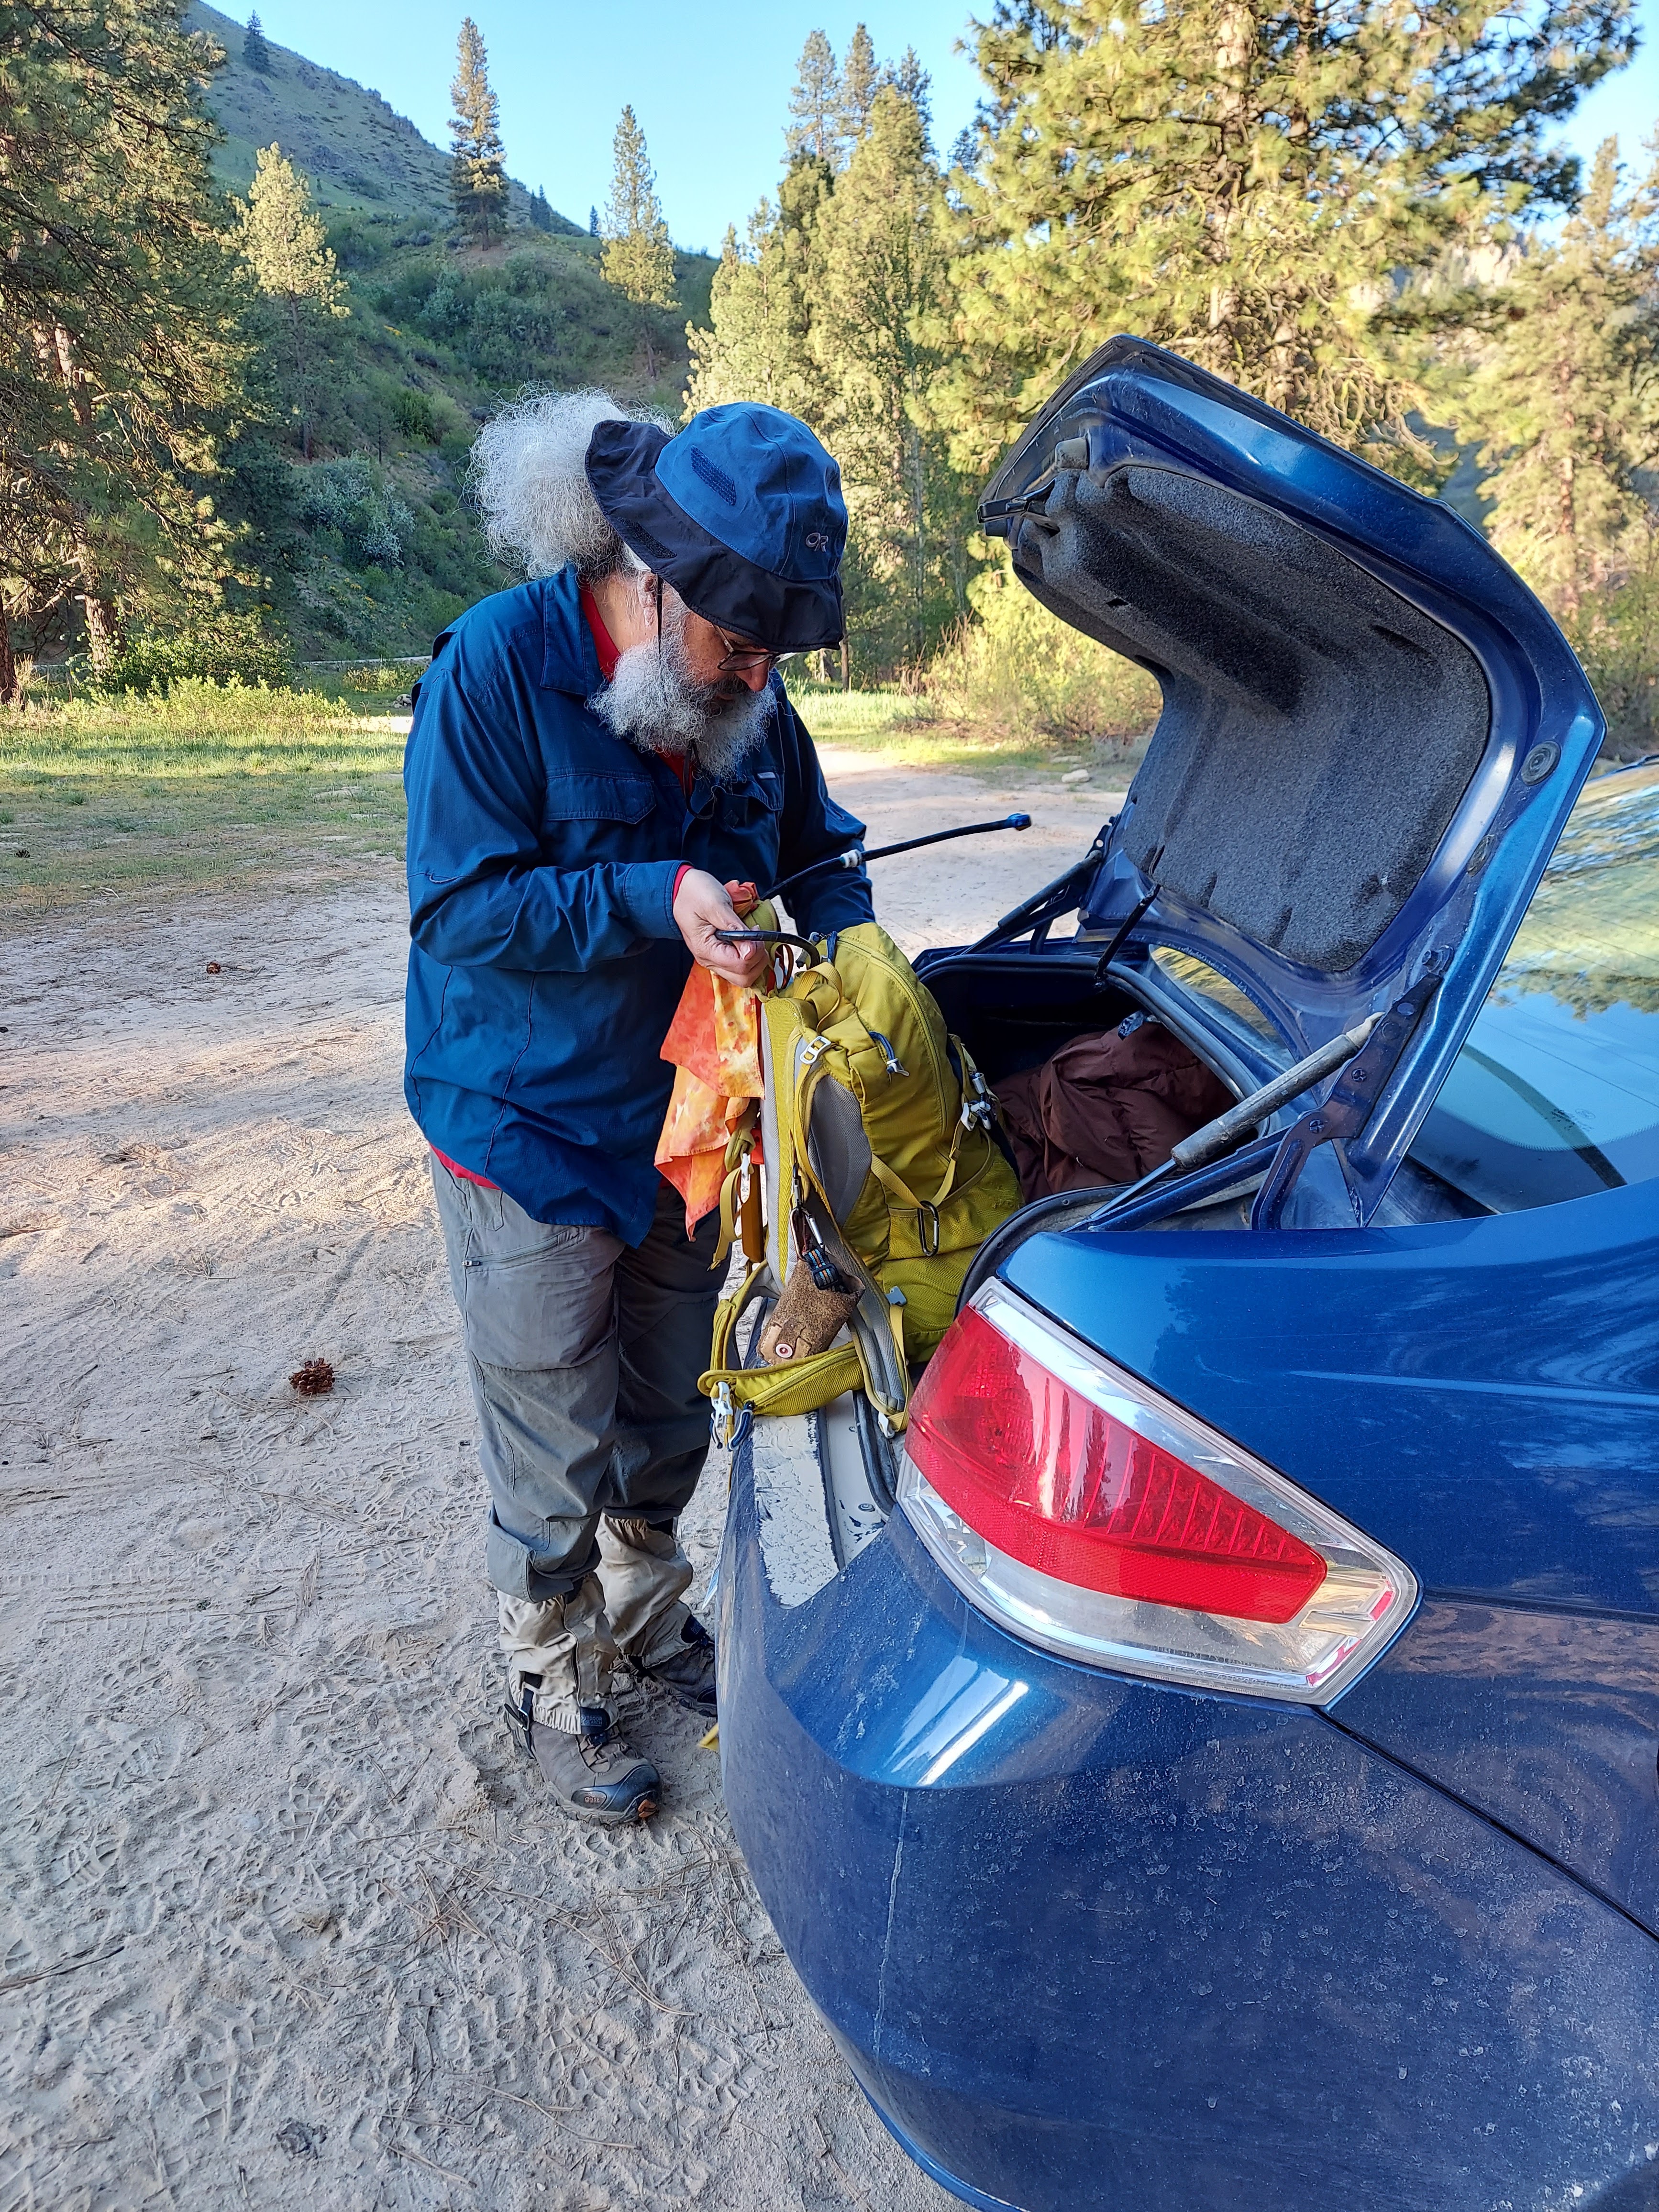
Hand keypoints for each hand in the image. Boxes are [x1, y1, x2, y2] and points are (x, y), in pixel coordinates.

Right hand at [673, 868, 765, 985]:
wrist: (681, 889)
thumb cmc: (694, 894)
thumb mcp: (716, 904)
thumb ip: (734, 928)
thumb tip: (751, 950)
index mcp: (706, 950)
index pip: (740, 965)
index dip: (755, 951)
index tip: (755, 931)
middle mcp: (710, 959)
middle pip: (744, 978)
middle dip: (758, 959)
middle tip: (756, 937)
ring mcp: (715, 959)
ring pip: (744, 975)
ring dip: (756, 958)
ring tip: (752, 937)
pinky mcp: (720, 954)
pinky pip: (740, 965)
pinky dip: (751, 955)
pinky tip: (748, 939)